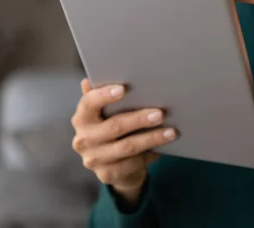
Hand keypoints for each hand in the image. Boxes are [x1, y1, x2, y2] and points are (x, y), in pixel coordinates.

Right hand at [71, 79, 176, 204]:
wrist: (113, 166)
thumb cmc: (112, 130)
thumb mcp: (106, 113)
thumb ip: (100, 96)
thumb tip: (89, 80)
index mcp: (82, 118)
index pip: (89, 103)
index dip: (105, 95)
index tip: (124, 88)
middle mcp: (83, 139)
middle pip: (114, 126)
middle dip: (139, 119)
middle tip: (160, 113)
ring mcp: (94, 159)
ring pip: (128, 147)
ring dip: (152, 138)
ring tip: (171, 131)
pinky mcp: (107, 174)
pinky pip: (133, 163)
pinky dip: (150, 154)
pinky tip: (163, 147)